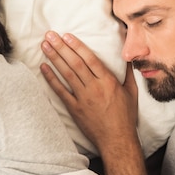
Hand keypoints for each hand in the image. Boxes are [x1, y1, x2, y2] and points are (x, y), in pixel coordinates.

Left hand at [40, 31, 138, 154]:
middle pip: (75, 63)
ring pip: (67, 74)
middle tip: (49, 34)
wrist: (117, 140)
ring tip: (45, 45)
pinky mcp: (75, 109)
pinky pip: (61, 92)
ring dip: (54, 58)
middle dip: (61, 47)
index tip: (67, 35)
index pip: (90, 59)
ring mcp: (83, 99)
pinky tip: (43, 68)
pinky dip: (51, 79)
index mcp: (109, 82)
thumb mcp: (131, 92)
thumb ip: (128, 73)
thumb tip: (128, 57)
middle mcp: (95, 88)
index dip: (77, 46)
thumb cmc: (125, 116)